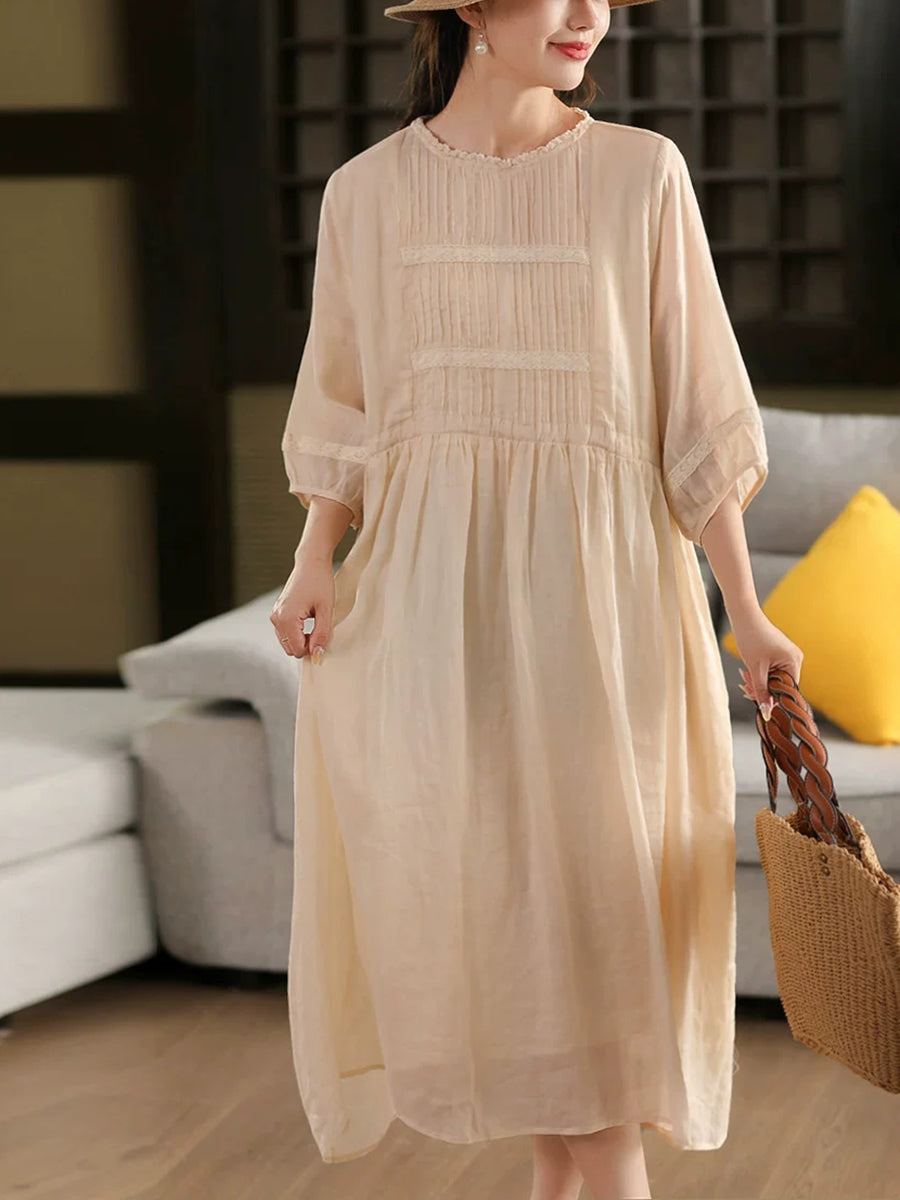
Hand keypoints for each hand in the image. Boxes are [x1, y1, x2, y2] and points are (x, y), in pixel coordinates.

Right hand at [269, 550, 334, 662]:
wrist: (311, 562)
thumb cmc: (320, 582)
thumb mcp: (326, 610)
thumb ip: (322, 634)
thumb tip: (317, 654)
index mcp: (286, 619)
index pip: (297, 649)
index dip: (312, 649)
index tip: (324, 638)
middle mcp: (276, 618)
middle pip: (290, 649)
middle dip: (306, 645)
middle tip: (320, 630)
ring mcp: (274, 615)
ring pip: (286, 642)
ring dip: (301, 640)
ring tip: (315, 625)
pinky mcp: (277, 612)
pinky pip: (285, 633)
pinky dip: (296, 633)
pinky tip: (308, 622)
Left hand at [729, 607, 803, 721]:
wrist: (744, 616)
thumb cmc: (750, 638)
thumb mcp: (754, 668)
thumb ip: (761, 690)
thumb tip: (766, 711)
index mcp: (794, 661)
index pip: (788, 689)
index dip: (773, 697)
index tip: (758, 700)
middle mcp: (795, 658)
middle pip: (781, 684)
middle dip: (763, 688)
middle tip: (746, 687)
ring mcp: (788, 655)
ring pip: (774, 678)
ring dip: (759, 681)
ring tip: (745, 676)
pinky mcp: (779, 653)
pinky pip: (772, 670)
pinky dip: (760, 673)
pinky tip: (748, 671)